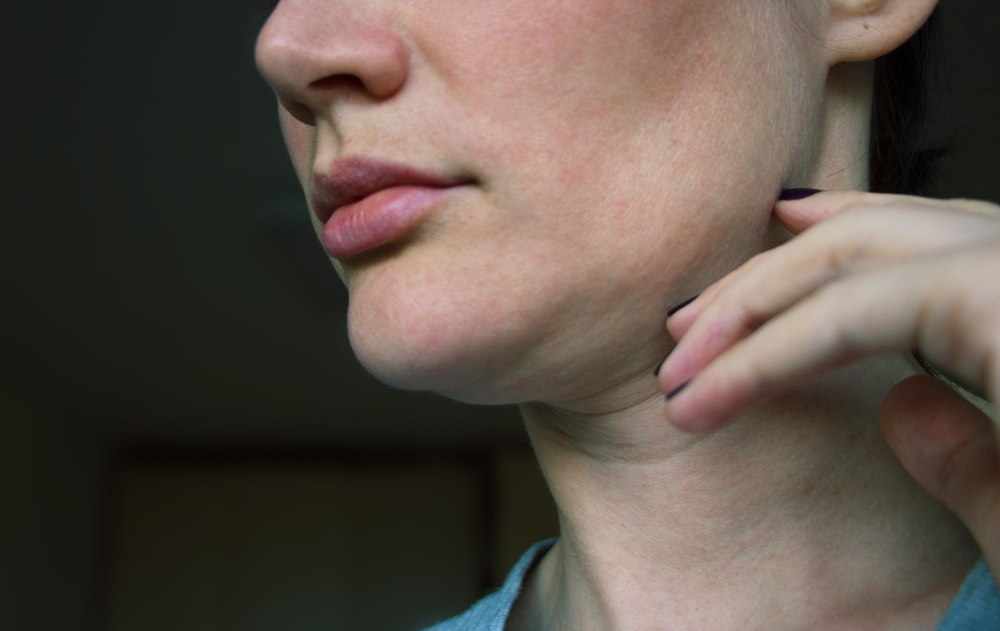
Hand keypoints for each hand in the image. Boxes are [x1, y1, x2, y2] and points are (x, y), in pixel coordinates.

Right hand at [656, 190, 999, 572]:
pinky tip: (834, 225)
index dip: (750, 359)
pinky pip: (946, 232)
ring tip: (730, 275)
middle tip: (679, 342)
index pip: (845, 313)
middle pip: (856, 249)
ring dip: (803, 245)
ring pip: (899, 225)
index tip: (687, 407)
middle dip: (752, 296)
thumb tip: (905, 408)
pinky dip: (879, 229)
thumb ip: (976, 476)